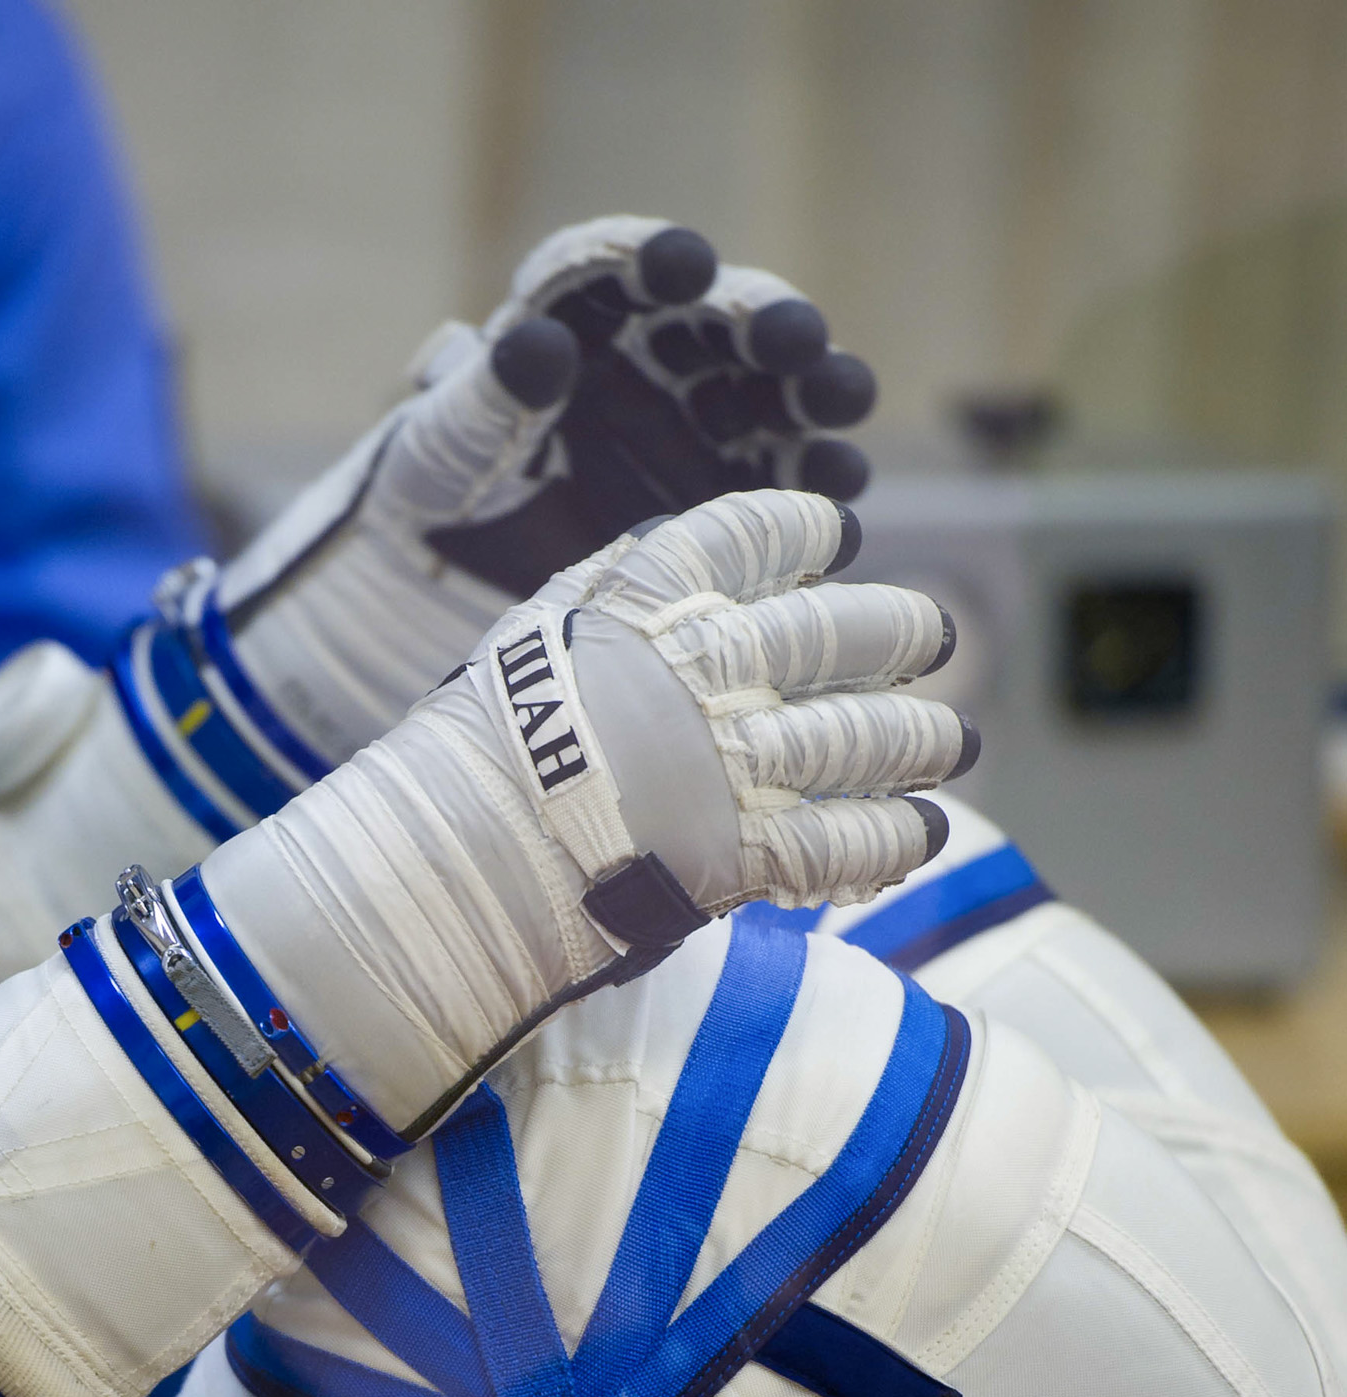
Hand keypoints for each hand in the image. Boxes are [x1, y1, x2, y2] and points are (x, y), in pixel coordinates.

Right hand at [201, 489, 965, 1133]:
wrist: (451, 856)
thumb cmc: (477, 747)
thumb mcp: (534, 633)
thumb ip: (610, 586)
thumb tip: (669, 543)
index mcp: (650, 601)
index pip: (754, 535)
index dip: (808, 530)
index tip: (837, 533)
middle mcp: (708, 668)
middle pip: (837, 631)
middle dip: (899, 630)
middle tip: (935, 635)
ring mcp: (733, 762)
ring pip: (863, 737)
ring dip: (920, 739)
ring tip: (955, 742)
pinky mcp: (744, 854)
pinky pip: (847, 843)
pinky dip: (894, 838)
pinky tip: (924, 833)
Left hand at [207, 215, 878, 768]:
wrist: (436, 594)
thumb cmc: (427, 496)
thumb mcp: (443, 447)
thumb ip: (486, 396)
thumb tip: (534, 344)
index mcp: (577, 321)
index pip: (622, 276)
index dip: (655, 265)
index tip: (681, 267)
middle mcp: (648, 368)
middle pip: (720, 331)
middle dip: (766, 326)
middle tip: (796, 340)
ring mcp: (692, 435)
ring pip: (769, 401)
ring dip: (812, 401)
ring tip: (841, 404)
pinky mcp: (720, 507)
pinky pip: (779, 494)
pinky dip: (813, 497)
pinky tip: (839, 506)